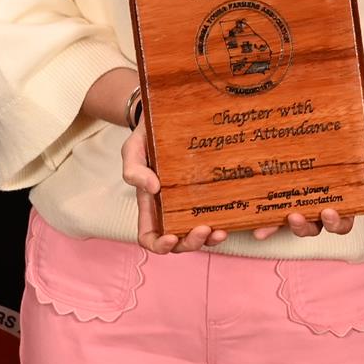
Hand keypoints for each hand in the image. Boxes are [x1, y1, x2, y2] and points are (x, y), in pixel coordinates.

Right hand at [123, 112, 227, 253]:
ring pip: (199, 234)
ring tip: (220, 231)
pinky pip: (216, 216)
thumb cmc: (147, 137)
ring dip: (209, 240)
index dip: (160, 245)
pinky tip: (229, 218)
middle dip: (191, 243)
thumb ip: (133, 169)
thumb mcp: (133, 150)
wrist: (167, 117)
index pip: (150, 237)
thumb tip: (153, 188)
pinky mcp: (209, 194)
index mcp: (150, 205)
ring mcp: (190, 204)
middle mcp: (170, 210)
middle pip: (178, 242)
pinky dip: (222, 223)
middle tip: (204, 229)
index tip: (171, 238)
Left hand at [252, 83, 363, 241]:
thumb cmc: (354, 142)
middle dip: (305, 226)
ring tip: (268, 224)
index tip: (329, 212)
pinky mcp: (284, 198)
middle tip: (296, 216)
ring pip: (294, 224)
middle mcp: (323, 206)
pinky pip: (274, 214)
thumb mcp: (361, 127)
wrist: (342, 144)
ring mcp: (303, 204)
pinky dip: (264, 221)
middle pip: (316, 227)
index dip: (337, 221)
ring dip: (282, 226)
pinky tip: (251, 223)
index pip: (344, 219)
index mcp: (345, 196)